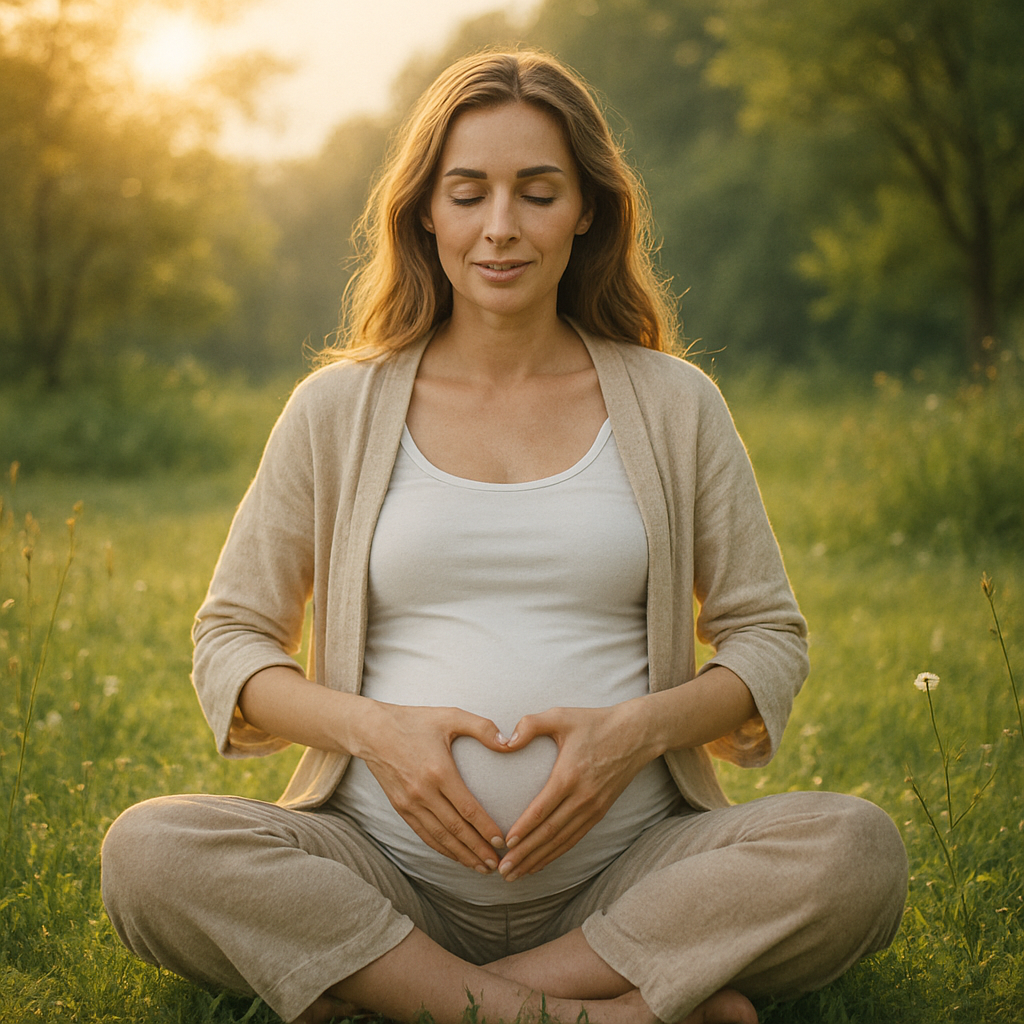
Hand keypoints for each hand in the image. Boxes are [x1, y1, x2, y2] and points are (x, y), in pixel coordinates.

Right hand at [357, 702, 508, 872]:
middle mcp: (423, 792)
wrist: (372, 730)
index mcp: (439, 771)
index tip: (501, 841)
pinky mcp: (400, 807)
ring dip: (461, 854)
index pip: (467, 809)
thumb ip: (482, 728)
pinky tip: (455, 855)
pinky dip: (441, 848)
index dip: (485, 828)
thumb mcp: (450, 716)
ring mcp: (409, 802)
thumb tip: (509, 742)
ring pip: (439, 837)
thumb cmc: (415, 721)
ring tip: (481, 867)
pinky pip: (424, 834)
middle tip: (497, 864)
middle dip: (477, 849)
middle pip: (455, 829)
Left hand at [497, 702, 657, 881]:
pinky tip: (541, 862)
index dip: (523, 829)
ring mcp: (594, 808)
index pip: (542, 810)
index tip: (505, 844)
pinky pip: (575, 838)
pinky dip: (557, 853)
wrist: (636, 734)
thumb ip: (531, 724)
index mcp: (569, 776)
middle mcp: (583, 797)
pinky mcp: (600, 812)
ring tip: (517, 874)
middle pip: (550, 833)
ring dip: (538, 859)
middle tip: (503, 871)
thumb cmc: (594, 722)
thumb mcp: (561, 716)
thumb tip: (505, 741)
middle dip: (525, 854)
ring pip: (562, 841)